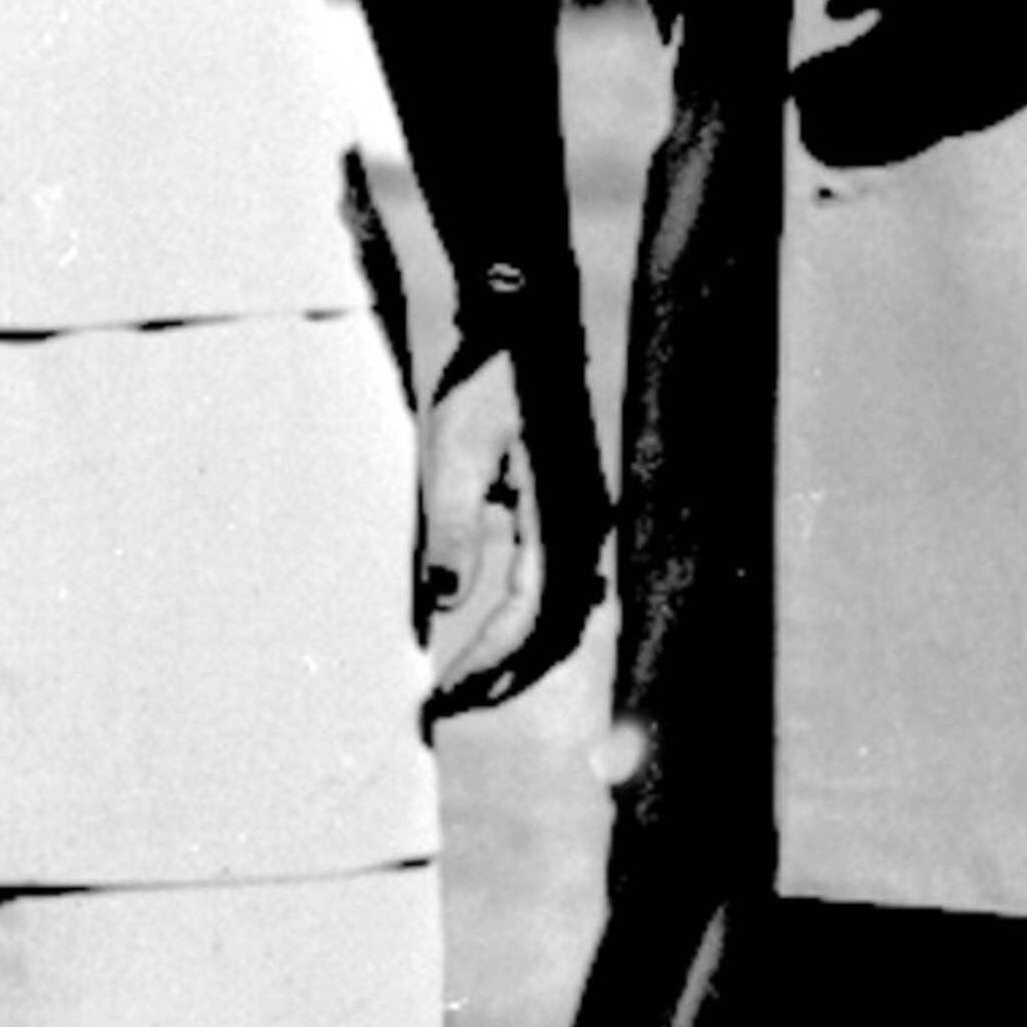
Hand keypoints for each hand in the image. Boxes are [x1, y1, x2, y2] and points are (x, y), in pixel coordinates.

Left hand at [415, 334, 606, 721]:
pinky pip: (553, 582)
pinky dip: (523, 618)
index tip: (443, 691)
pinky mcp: (565, 509)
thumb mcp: (454, 451)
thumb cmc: (488, 379)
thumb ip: (453, 529)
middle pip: (555, 628)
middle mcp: (582, 527)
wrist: (523, 322)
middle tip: (451, 704)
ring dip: (517, 652)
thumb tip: (449, 602)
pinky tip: (489, 629)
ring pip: (560, 610)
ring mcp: (579, 519)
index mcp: (562, 519)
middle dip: (505, 673)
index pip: (531, 615)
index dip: (487, 661)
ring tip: (468, 682)